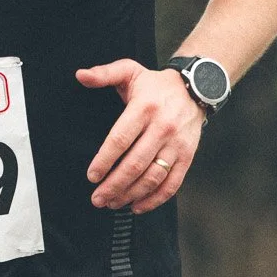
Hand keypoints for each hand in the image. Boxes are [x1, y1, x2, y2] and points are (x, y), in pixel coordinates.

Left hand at [76, 59, 204, 211]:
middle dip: (114, 185)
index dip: (105, 160)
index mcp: (144, 108)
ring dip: (131, 194)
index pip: (120, 140)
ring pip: (152, 177)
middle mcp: (162, 128)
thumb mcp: (130, 71)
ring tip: (113, 203)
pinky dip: (154, 199)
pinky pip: (172, 184)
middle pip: (135, 164)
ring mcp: (177, 145)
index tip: (92, 176)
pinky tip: (138, 206)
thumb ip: (104, 73)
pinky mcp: (187, 156)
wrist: (195, 88)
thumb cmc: (156, 85)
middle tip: (97, 198)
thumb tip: (81, 75)